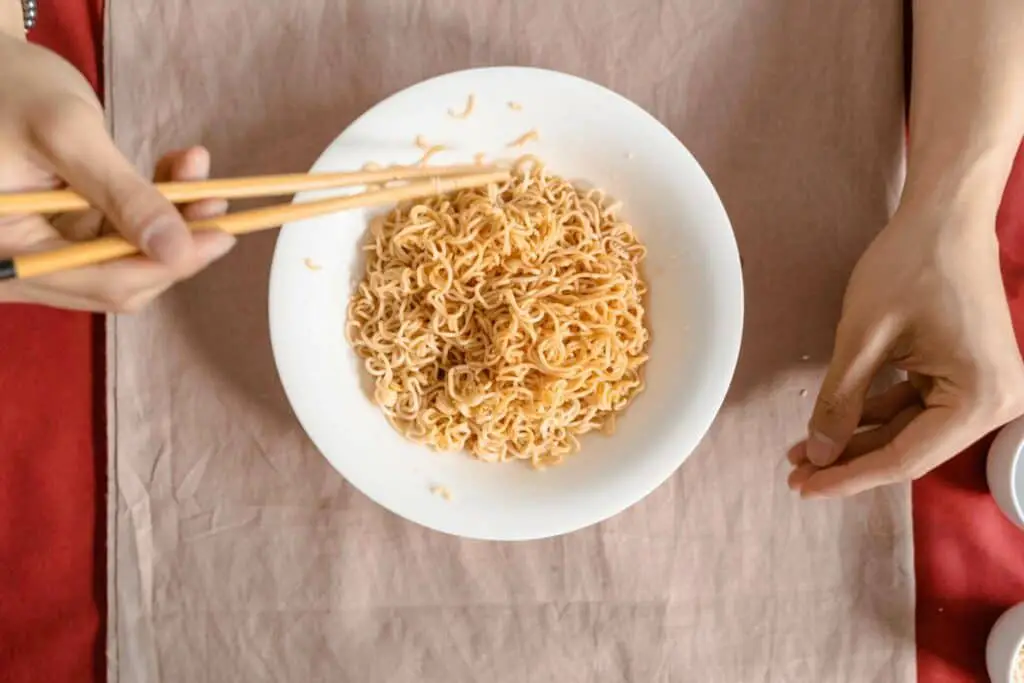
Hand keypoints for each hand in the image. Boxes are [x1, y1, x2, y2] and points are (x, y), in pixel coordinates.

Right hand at [0, 34, 233, 311]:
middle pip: (120, 280)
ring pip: (128, 260)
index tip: (223, 234)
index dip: (169, 264)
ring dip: (171, 221)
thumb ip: (122, 194)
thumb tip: (178, 251)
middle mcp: (19, 268)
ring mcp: (41, 256)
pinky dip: (153, 208)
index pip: (103, 281)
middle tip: (216, 197)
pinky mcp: (60, 238)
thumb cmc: (7, 87)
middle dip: (175, 241)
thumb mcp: (67, 134)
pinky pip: (119, 238)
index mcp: (4, 252)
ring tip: (195, 168)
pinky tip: (176, 169)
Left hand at [788, 193, 1023, 496]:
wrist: (946, 214)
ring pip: (912, 431)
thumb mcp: (863, 339)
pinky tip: (834, 424)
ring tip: (803, 451)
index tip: (802, 486)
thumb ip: (840, 402)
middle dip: (849, 459)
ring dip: (858, 440)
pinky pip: (919, 407)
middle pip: (910, 449)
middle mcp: (997, 403)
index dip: (847, 475)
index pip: (904, 458)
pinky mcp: (970, 375)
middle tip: (794, 473)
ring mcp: (987, 389)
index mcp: (981, 398)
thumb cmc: (909, 265)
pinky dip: (878, 415)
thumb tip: (817, 455)